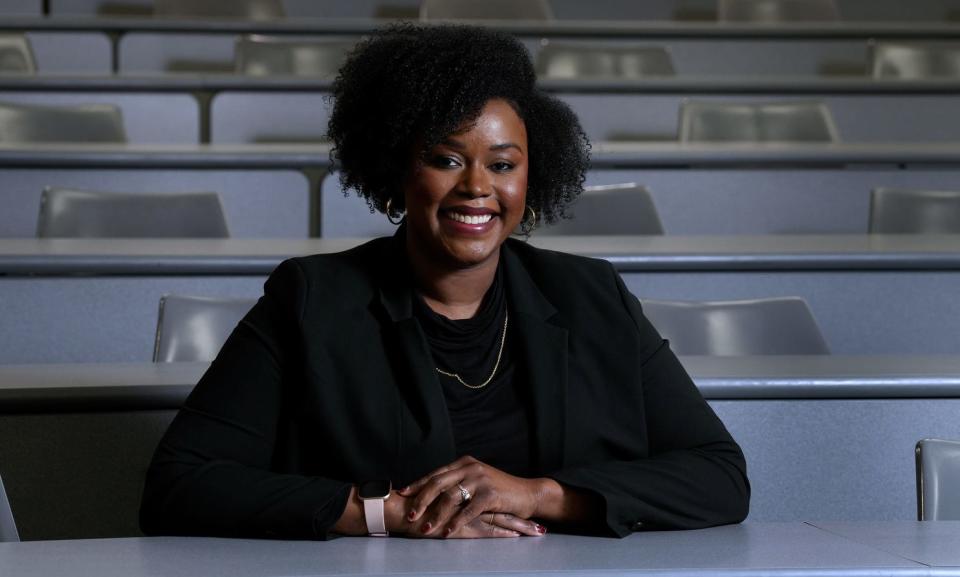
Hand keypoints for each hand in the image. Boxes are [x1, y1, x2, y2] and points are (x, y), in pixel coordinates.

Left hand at [398, 456, 547, 537]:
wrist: (527, 493)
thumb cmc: (500, 490)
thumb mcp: (476, 480)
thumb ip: (458, 482)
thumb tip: (432, 492)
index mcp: (464, 463)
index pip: (435, 474)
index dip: (418, 484)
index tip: (402, 494)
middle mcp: (470, 468)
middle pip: (438, 484)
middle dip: (421, 500)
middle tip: (410, 515)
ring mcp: (480, 480)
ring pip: (450, 498)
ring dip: (436, 515)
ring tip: (426, 528)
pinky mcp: (490, 494)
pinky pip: (467, 510)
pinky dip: (455, 522)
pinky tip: (447, 532)